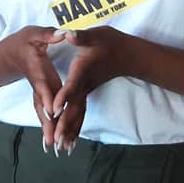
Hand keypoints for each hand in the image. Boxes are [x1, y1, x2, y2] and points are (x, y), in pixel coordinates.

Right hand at [7, 26, 66, 149]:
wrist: (7, 55)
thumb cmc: (21, 43)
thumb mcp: (33, 33)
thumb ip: (47, 35)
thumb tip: (63, 34)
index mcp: (36, 70)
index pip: (42, 85)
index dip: (47, 97)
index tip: (52, 111)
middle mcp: (37, 84)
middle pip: (41, 105)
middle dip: (46, 122)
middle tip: (51, 139)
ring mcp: (39, 92)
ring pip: (42, 112)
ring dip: (47, 129)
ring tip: (51, 146)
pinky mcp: (42, 95)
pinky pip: (45, 113)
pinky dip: (49, 127)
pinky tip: (53, 141)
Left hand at [51, 27, 133, 152]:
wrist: (129, 54)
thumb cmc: (111, 43)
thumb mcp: (95, 35)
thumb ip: (81, 37)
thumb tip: (68, 34)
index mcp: (83, 71)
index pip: (72, 86)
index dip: (63, 97)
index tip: (54, 110)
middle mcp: (84, 85)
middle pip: (74, 108)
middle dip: (65, 124)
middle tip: (56, 142)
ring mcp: (86, 91)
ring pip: (77, 114)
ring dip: (70, 130)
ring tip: (61, 149)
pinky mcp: (87, 93)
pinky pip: (80, 114)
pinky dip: (75, 127)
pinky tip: (70, 141)